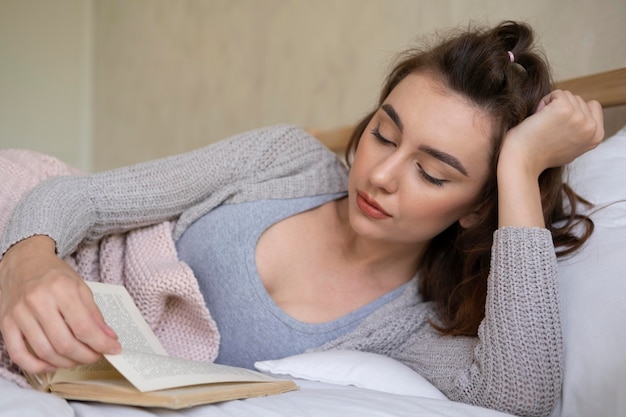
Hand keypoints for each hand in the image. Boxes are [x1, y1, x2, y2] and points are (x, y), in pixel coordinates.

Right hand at [0, 236, 120, 373]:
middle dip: (86, 356)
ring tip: (79, 358)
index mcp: (61, 289)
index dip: (101, 343)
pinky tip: (52, 364)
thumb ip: (94, 313)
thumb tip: (108, 337)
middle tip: (97, 356)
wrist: (22, 262)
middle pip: (64, 343)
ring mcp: (19, 314)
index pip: (84, 327)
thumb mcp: (80, 286)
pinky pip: (18, 355)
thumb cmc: (53, 274)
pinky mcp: (6, 324)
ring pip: (44, 352)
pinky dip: (37, 366)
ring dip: (66, 362)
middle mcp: (38, 302)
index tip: (113, 349)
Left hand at [500, 89, 603, 177]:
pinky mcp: (565, 109)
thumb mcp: (570, 147)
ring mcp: (580, 118)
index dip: (573, 111)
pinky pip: (556, 93)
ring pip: (567, 95)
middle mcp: (591, 127)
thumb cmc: (539, 155)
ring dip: (551, 105)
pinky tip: (538, 118)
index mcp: (596, 136)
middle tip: (547, 128)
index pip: (592, 106)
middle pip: (578, 99)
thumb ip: (580, 132)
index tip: (559, 126)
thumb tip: (579, 115)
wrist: (522, 161)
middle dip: (561, 108)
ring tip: (542, 124)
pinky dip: (544, 102)